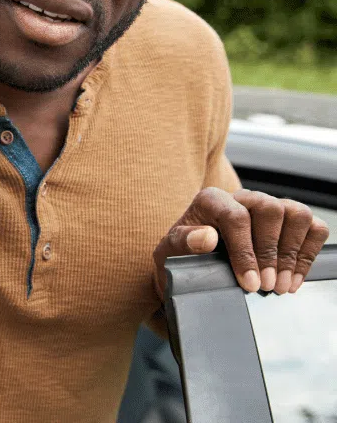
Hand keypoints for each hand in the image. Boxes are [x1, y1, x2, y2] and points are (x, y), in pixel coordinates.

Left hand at [153, 187, 328, 298]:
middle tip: (266, 286)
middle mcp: (243, 198)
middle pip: (271, 209)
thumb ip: (182, 241)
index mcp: (212, 199)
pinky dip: (308, 253)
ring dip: (292, 253)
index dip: (245, 251)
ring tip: (281, 285)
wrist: (191, 262)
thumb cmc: (181, 255)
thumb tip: (206, 237)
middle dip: (271, 253)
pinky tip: (293, 278)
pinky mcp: (288, 223)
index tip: (248, 282)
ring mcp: (269, 208)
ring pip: (297, 213)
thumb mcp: (169, 251)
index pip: (237, 216)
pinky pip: (313, 227)